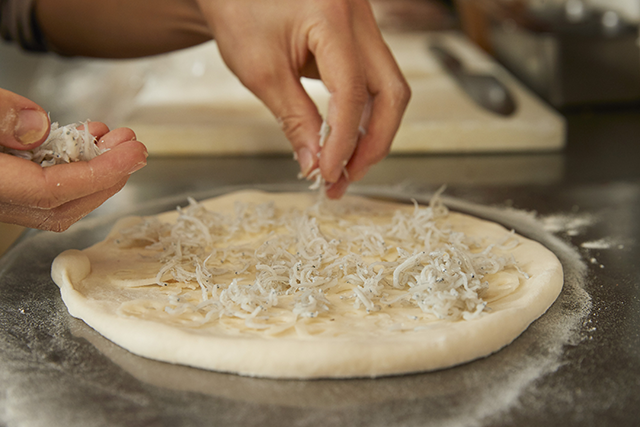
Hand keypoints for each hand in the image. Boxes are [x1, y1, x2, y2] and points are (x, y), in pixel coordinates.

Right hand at [0, 89, 147, 230]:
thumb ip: (0, 116)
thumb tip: (38, 126)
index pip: (48, 192)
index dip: (97, 174)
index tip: (132, 155)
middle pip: (58, 207)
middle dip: (106, 178)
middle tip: (134, 149)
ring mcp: (0, 199)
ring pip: (54, 203)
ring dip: (93, 174)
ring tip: (115, 140)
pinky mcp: (5, 189)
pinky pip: (42, 191)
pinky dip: (72, 171)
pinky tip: (86, 143)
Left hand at [197, 0, 410, 197]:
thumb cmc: (239, 10)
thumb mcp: (261, 71)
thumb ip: (294, 119)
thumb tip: (316, 164)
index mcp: (333, 17)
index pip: (353, 92)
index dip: (344, 141)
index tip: (328, 173)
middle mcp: (360, 17)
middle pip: (392, 91)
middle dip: (374, 143)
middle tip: (347, 177)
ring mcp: (363, 25)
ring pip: (388, 88)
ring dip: (370, 133)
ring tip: (343, 167)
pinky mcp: (357, 36)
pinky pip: (372, 81)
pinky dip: (361, 114)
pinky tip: (343, 140)